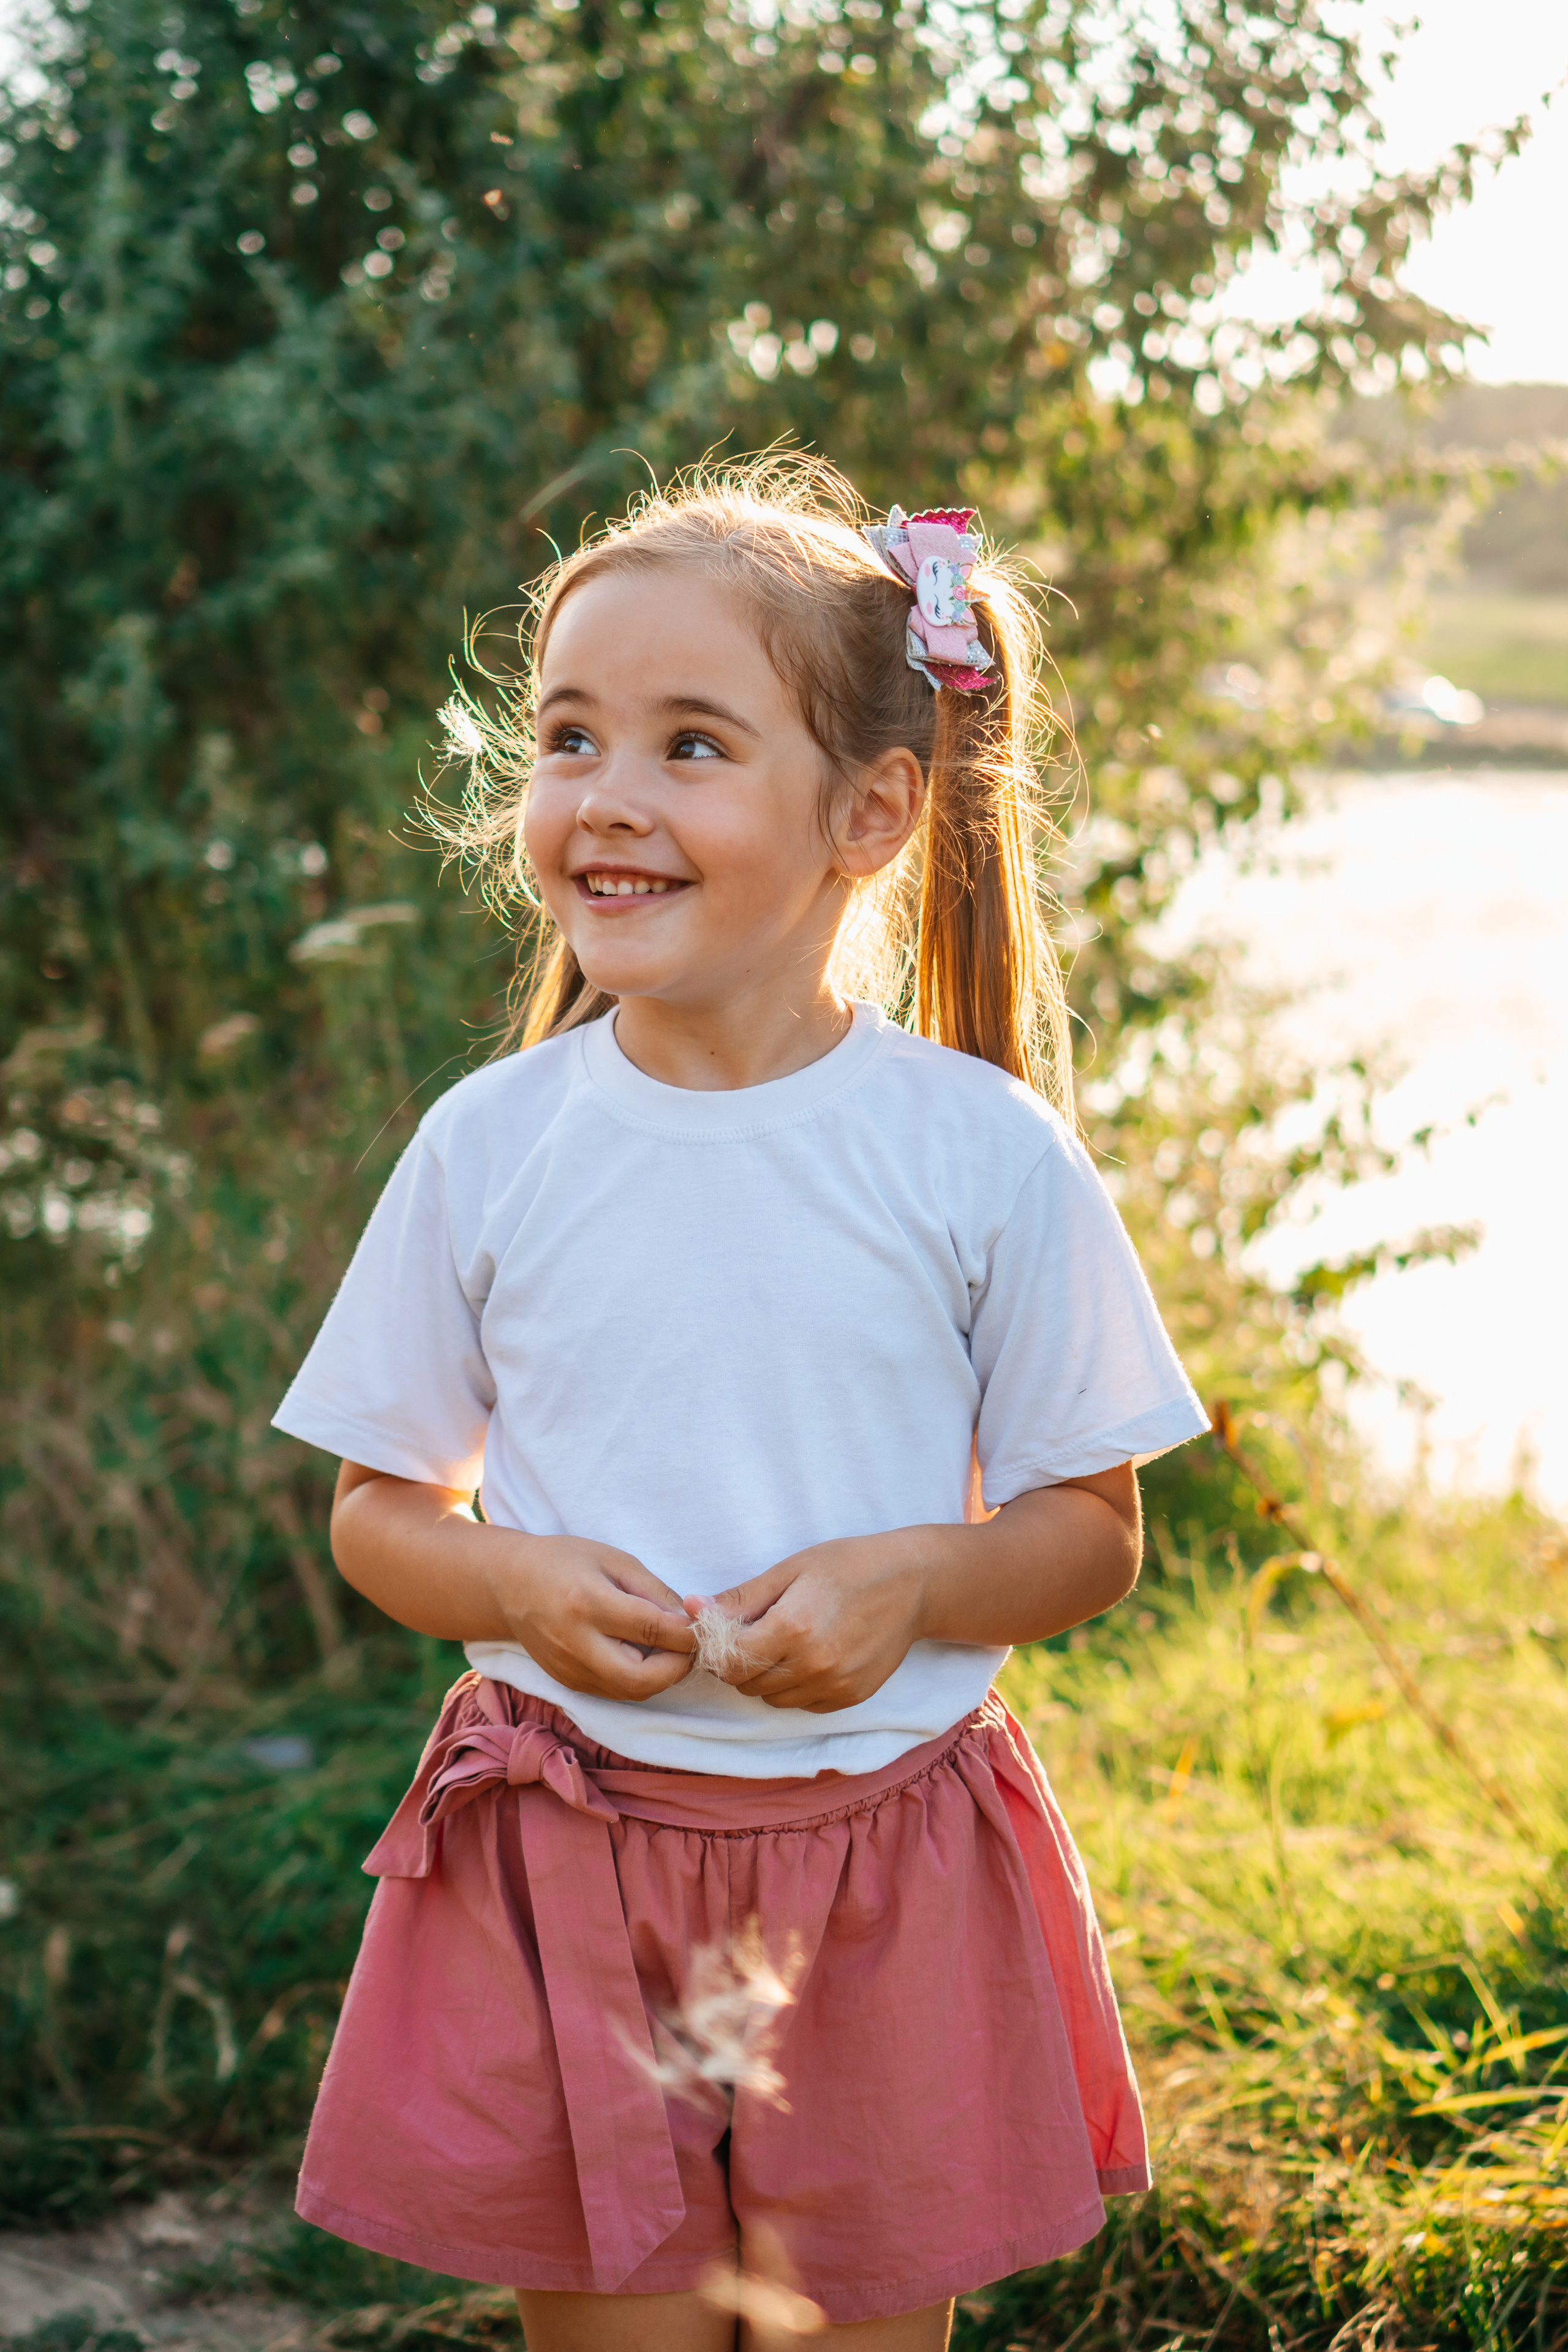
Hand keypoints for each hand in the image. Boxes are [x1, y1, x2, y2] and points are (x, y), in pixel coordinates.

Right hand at [494, 1532, 697, 1702]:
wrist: (509, 1584)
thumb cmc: (565, 1561)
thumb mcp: (615, 1560)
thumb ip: (654, 1591)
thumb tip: (690, 1621)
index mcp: (588, 1603)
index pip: (652, 1630)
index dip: (688, 1632)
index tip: (703, 1624)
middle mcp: (576, 1644)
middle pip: (642, 1679)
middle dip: (677, 1667)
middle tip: (689, 1645)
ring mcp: (569, 1669)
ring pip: (632, 1692)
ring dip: (660, 1676)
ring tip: (668, 1648)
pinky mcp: (568, 1683)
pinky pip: (615, 1692)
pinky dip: (638, 1678)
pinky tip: (642, 1654)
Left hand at [688, 1533, 926, 1712]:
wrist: (912, 1583)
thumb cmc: (848, 1566)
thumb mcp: (790, 1569)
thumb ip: (741, 1598)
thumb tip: (692, 1610)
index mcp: (792, 1629)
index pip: (728, 1662)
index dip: (717, 1648)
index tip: (725, 1630)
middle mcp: (813, 1665)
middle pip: (746, 1684)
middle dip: (740, 1661)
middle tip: (756, 1631)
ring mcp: (834, 1686)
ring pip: (772, 1699)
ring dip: (766, 1677)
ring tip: (785, 1641)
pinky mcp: (850, 1697)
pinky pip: (802, 1704)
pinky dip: (795, 1686)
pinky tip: (809, 1655)